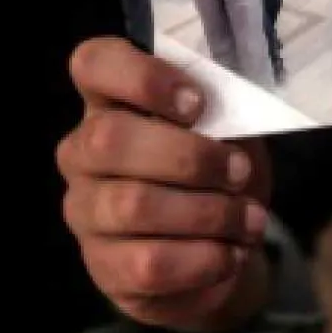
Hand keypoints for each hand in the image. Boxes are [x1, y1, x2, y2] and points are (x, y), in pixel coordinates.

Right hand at [60, 37, 272, 332]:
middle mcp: (82, 153)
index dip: (142, 77)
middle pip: (109, 139)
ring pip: (132, 205)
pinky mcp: (104, 267)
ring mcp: (85, 211)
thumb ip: (220, 109)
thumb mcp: (227, 131)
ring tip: (249, 220)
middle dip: (189, 156)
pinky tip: (230, 254)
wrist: (221, 249)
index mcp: (109, 102)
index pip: (93, 65)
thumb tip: (232, 107)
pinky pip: (149, 263)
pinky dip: (203, 259)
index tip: (198, 103)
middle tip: (239, 172)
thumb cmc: (217, 172)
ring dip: (207, 213)